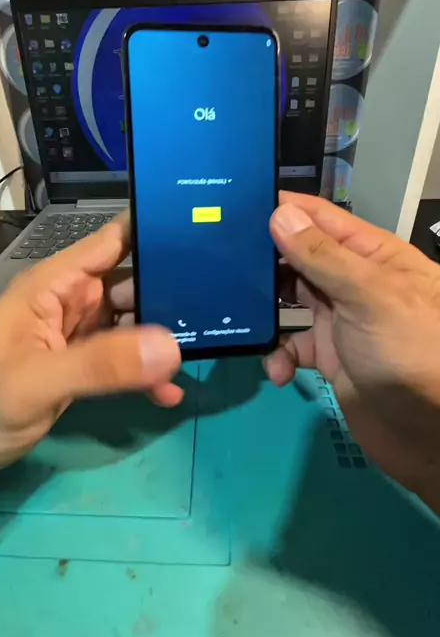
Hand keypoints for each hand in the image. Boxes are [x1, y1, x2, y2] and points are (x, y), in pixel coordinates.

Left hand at [0, 213, 180, 479]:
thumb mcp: (37, 382)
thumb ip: (101, 363)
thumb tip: (171, 347)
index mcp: (53, 285)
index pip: (111, 242)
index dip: (154, 232)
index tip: (205, 230)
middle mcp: (69, 301)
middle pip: (132, 280)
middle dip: (171, 288)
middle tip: (220, 301)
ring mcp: (78, 335)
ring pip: (134, 321)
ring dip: (164, 335)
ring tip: (204, 348)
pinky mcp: (84, 367)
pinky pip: (126, 361)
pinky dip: (148, 374)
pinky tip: (170, 392)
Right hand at [266, 192, 439, 513]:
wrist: (429, 432)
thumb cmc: (408, 350)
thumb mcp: (368, 295)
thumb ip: (322, 256)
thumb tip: (279, 213)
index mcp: (370, 254)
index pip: (320, 218)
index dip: (282, 208)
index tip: (234, 204)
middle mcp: (352, 281)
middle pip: (298, 257)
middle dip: (263, 260)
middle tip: (218, 261)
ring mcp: (340, 319)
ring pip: (288, 301)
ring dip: (265, 311)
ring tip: (239, 317)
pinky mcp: (329, 357)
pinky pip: (291, 346)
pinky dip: (279, 356)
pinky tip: (278, 372)